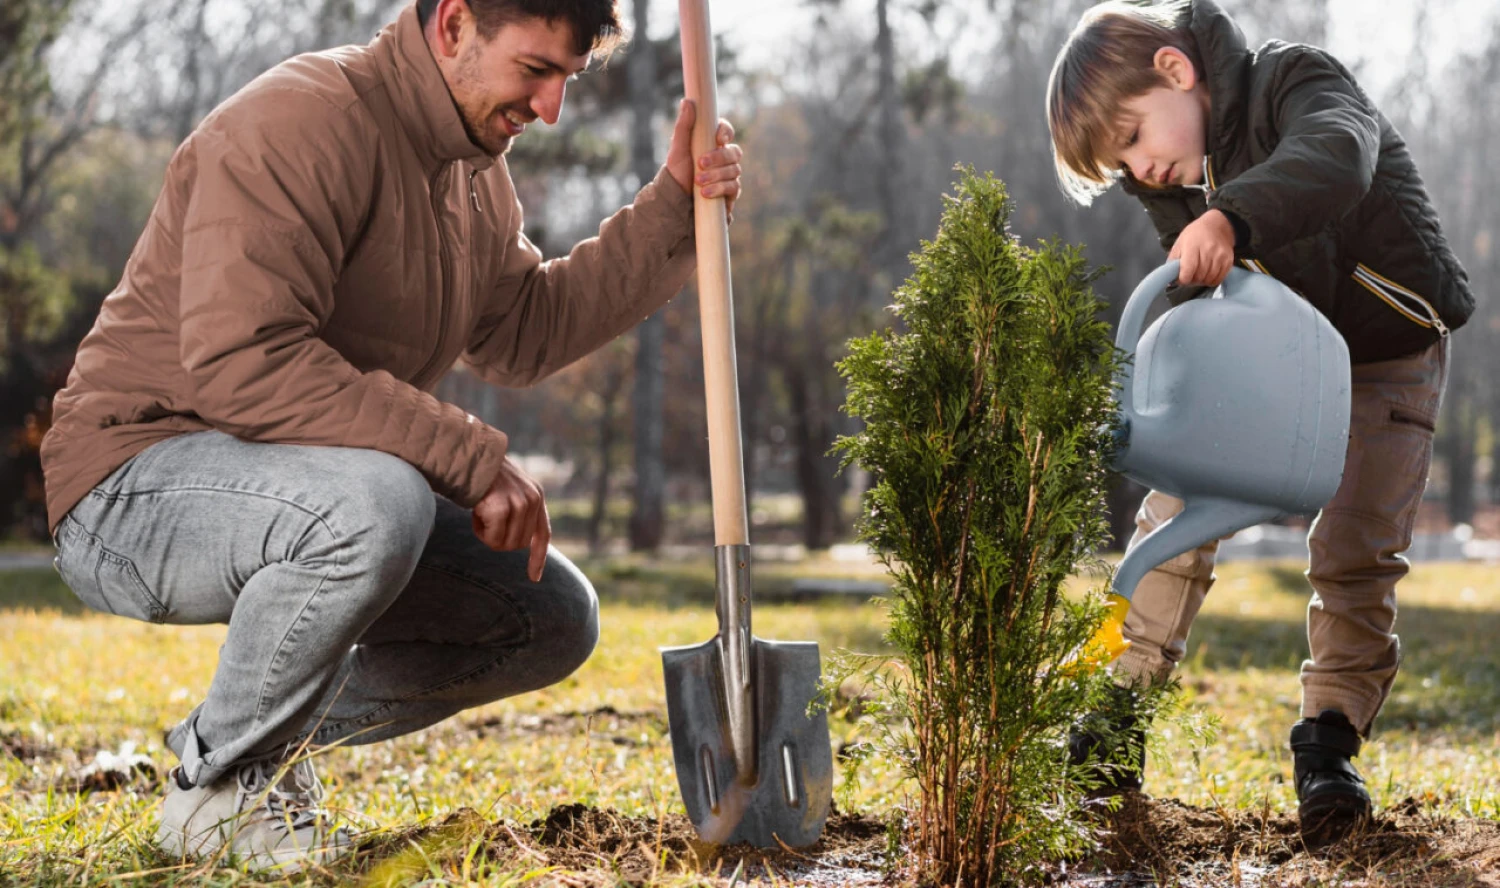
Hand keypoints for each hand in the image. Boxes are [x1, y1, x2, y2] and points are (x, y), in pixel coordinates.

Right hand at [472, 457, 550, 581]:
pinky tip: (475, 513)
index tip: (535, 577)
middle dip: (499, 540)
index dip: (538, 558)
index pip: (542, 534)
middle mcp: (533, 500)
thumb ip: (519, 512)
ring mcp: (519, 504)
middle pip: (518, 545)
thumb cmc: (483, 477)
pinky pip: (491, 538)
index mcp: (537, 495)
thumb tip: (519, 543)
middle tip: (486, 521)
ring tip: (481, 513)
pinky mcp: (502, 508)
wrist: (468, 456)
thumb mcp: (509, 492)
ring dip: (488, 535)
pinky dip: (479, 531)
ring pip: (504, 544)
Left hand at [666, 98, 742, 222]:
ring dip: (716, 175)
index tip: (717, 138)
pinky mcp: (730, 193)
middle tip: (700, 163)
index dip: (726, 132)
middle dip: (718, 158)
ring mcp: (729, 175)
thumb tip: (687, 101)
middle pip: (734, 152)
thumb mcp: (677, 148)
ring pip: (735, 170)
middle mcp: (724, 158)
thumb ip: (684, 126)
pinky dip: (719, 188)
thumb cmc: (677, 172)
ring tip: (698, 182)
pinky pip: (734, 187)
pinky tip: (705, 193)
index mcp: (712, 143)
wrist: (675, 200)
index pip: (726, 132)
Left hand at [1169, 209, 1235, 285]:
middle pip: (1198, 277)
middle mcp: (1208, 251)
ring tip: (1199, 273)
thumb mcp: (1179, 243)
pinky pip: (1219, 279)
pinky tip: (1208, 273)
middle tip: (1190, 274)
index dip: (1182, 279)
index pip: (1187, 271)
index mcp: (1192, 246)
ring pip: (1208, 280)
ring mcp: (1220, 256)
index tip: (1181, 278)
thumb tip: (1169, 278)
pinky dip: (1211, 280)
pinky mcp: (1228, 260)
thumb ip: (1173, 261)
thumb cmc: (1195, 235)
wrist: (1217, 225)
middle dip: (1192, 280)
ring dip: (1202, 281)